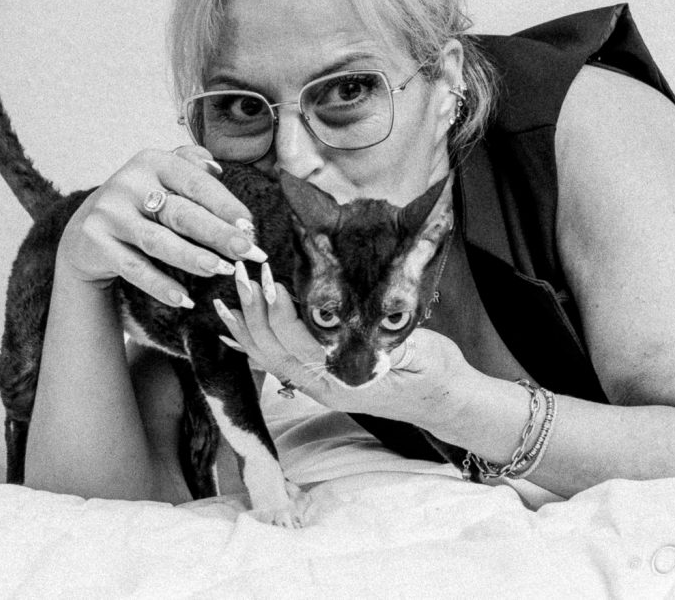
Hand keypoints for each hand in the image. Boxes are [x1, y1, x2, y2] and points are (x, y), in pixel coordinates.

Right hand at [57, 145, 266, 305]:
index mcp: (153, 161)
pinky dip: (160, 286)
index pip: (196, 183)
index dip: (225, 205)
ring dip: (192, 258)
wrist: (86, 231)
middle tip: (247, 251)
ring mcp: (109, 212)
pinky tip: (185, 300)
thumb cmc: (140, 205)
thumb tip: (217, 167)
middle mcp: (129, 182)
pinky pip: (134, 268)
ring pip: (158, 241)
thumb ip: (190, 167)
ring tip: (221, 270)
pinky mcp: (96, 241)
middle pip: (181, 213)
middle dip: (218, 234)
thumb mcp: (162, 178)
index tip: (251, 227)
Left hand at [213, 262, 476, 430]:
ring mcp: (318, 385)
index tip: (270, 280)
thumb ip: (382, 338)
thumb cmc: (435, 373)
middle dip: (253, 311)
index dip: (279, 314)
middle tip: (243, 272)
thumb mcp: (416, 350)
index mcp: (344, 380)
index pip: (299, 345)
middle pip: (273, 350)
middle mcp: (323, 386)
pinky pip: (277, 362)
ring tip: (228, 294)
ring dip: (246, 325)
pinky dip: (253, 342)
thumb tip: (352, 317)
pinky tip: (236, 327)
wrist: (446, 402)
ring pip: (267, 358)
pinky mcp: (319, 378)